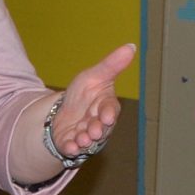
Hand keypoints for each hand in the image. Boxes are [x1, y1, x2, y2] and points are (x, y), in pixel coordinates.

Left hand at [51, 43, 135, 157]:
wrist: (62, 111)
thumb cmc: (83, 93)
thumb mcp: (94, 76)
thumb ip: (111, 65)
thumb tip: (131, 46)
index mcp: (105, 106)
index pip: (110, 109)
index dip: (108, 113)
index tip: (106, 116)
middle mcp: (97, 123)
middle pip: (100, 128)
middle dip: (96, 130)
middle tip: (93, 131)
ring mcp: (84, 135)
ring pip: (87, 140)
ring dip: (84, 141)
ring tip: (80, 139)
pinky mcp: (70, 143)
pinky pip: (72, 148)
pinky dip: (70, 148)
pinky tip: (69, 146)